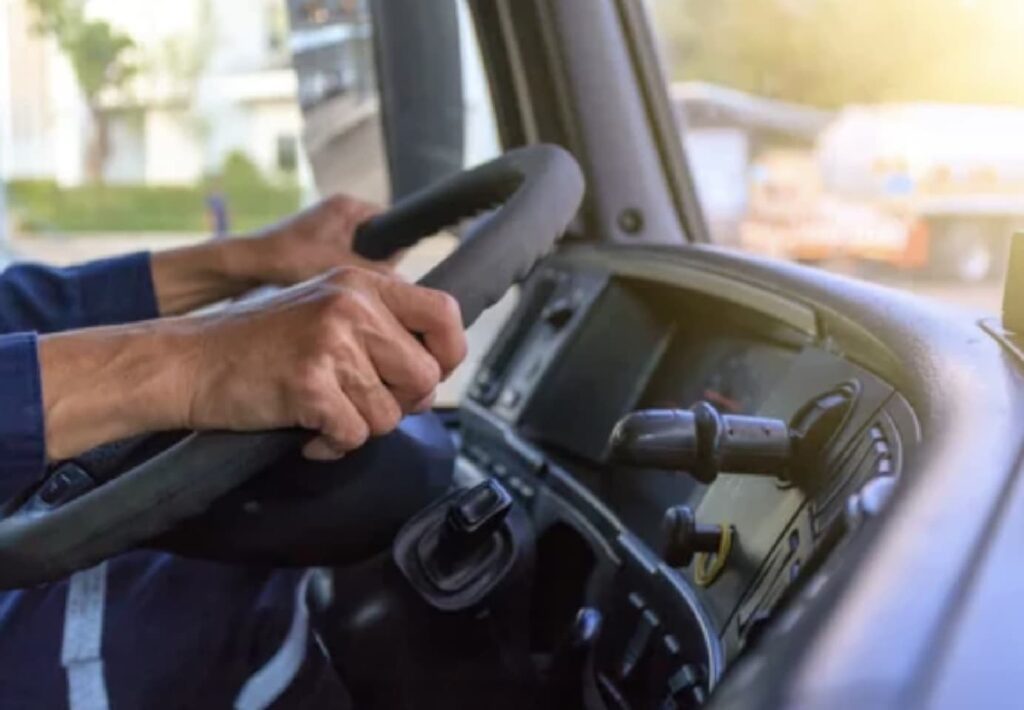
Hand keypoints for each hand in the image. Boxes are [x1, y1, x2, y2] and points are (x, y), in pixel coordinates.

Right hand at [39, 268, 466, 460]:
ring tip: (322, 410)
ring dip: (359, 426)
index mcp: (361, 283)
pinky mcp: (310, 383)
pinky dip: (332, 444)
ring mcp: (330, 343)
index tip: (427, 374)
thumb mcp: (324, 309)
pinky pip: (355, 436)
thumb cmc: (257, 344)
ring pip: (391, 414)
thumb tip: (436, 360)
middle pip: (425, 377)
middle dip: (400, 403)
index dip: (449, 354)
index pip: (445, 313)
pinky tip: (306, 428)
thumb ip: (378, 324)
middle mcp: (352, 306)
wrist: (188, 363)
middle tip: (360, 401)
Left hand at [254, 194, 388, 284]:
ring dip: (354, 268)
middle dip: (373, 262)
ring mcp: (327, 224)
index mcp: (349, 205)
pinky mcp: (316, 240)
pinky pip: (342, 256)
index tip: (386, 272)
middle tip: (359, 279)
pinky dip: (339, 269)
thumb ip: (376, 273)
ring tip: (338, 280)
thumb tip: (404, 285)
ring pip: (360, 251)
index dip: (394, 250)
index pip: (392, 223)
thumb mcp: (339, 267)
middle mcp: (339, 209)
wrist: (245, 264)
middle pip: (378, 240)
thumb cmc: (286, 258)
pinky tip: (327, 281)